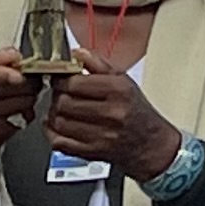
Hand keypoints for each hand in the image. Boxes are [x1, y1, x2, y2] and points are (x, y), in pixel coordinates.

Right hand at [0, 49, 34, 165]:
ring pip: (19, 103)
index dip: (0, 73)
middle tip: (32, 78)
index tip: (17, 73)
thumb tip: (13, 54)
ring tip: (27, 92)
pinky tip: (22, 108)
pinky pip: (22, 119)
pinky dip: (28, 112)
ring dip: (30, 96)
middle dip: (26, 81)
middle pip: (6, 88)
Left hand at [46, 65, 179, 179]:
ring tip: (61, 110)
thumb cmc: (136, 111)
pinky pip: (60, 143)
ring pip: (59, 122)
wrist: (151, 144)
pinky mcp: (94, 153)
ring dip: (54, 115)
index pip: (74, 83)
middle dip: (57, 97)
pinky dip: (53, 133)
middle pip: (64, 102)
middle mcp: (111, 113)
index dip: (61, 80)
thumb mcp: (124, 81)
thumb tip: (76, 53)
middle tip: (60, 94)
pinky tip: (58, 126)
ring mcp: (102, 135)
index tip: (61, 79)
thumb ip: (98, 64)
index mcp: (118, 90)